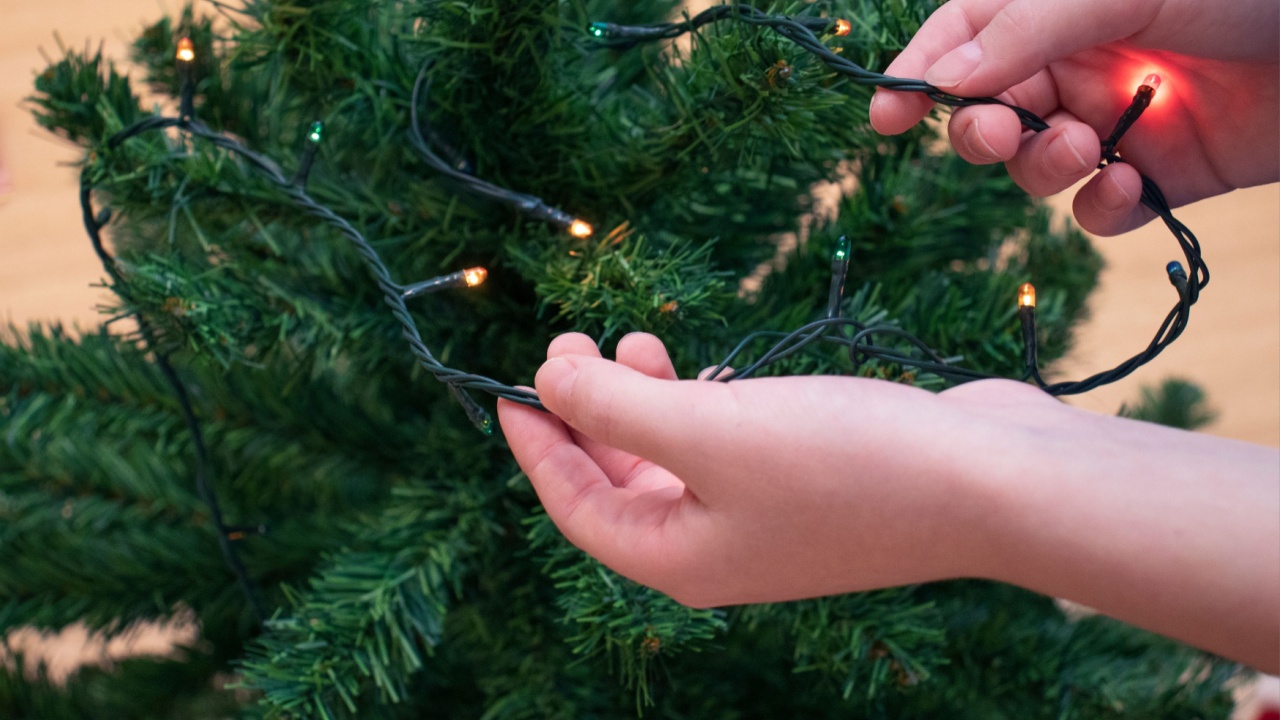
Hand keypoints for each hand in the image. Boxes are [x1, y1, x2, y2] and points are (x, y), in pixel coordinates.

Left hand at [499, 332, 1279, 670]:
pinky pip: (725, 449)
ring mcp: (767, 521)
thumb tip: (548, 380)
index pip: (577, 506)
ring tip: (638, 340)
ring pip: (674, 461)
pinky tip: (709, 371)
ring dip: (644, 402)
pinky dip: (701, 408)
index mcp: (679, 559)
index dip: (536, 447)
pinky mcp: (811, 485)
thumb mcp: (708, 430)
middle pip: (620, 484)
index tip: (506, 389)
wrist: (995, 481)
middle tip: (572, 344)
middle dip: (588, 415)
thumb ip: (614, 407)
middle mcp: (717, 549)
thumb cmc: (845, 461)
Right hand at [870, 0, 1279, 234]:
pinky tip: (1132, 184)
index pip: (967, 36)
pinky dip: (1102, 207)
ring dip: (1043, 166)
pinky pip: (1099, 208)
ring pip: (1036, 165)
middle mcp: (1083, 60)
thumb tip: (943, 75)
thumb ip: (1024, 29)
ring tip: (1088, 148)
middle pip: (990, 110)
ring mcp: (1120, 119)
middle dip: (981, 129)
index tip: (884, 116)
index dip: (920, 73)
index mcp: (1061, 5)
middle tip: (999, 134)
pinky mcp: (1163, 173)